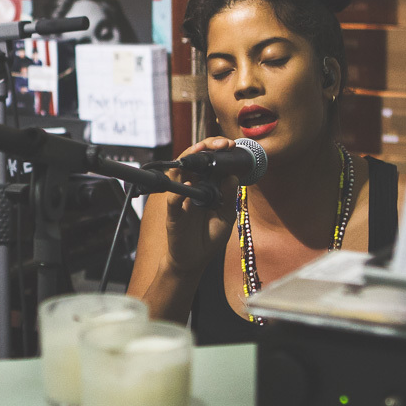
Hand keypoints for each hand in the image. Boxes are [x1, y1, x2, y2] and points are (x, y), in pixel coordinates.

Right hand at [163, 137, 240, 276]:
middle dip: (205, 148)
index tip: (230, 146)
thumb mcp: (226, 217)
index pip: (209, 164)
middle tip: (220, 144)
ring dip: (189, 161)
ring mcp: (181, 199)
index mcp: (206, 187)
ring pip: (179, 173)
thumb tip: (233, 177)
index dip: (218, 152)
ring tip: (201, 152)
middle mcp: (192, 188)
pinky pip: (173, 200)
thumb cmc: (208, 237)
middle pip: (194, 161)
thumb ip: (229, 198)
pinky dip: (178, 193)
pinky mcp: (173, 214)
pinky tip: (187, 187)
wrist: (194, 260)